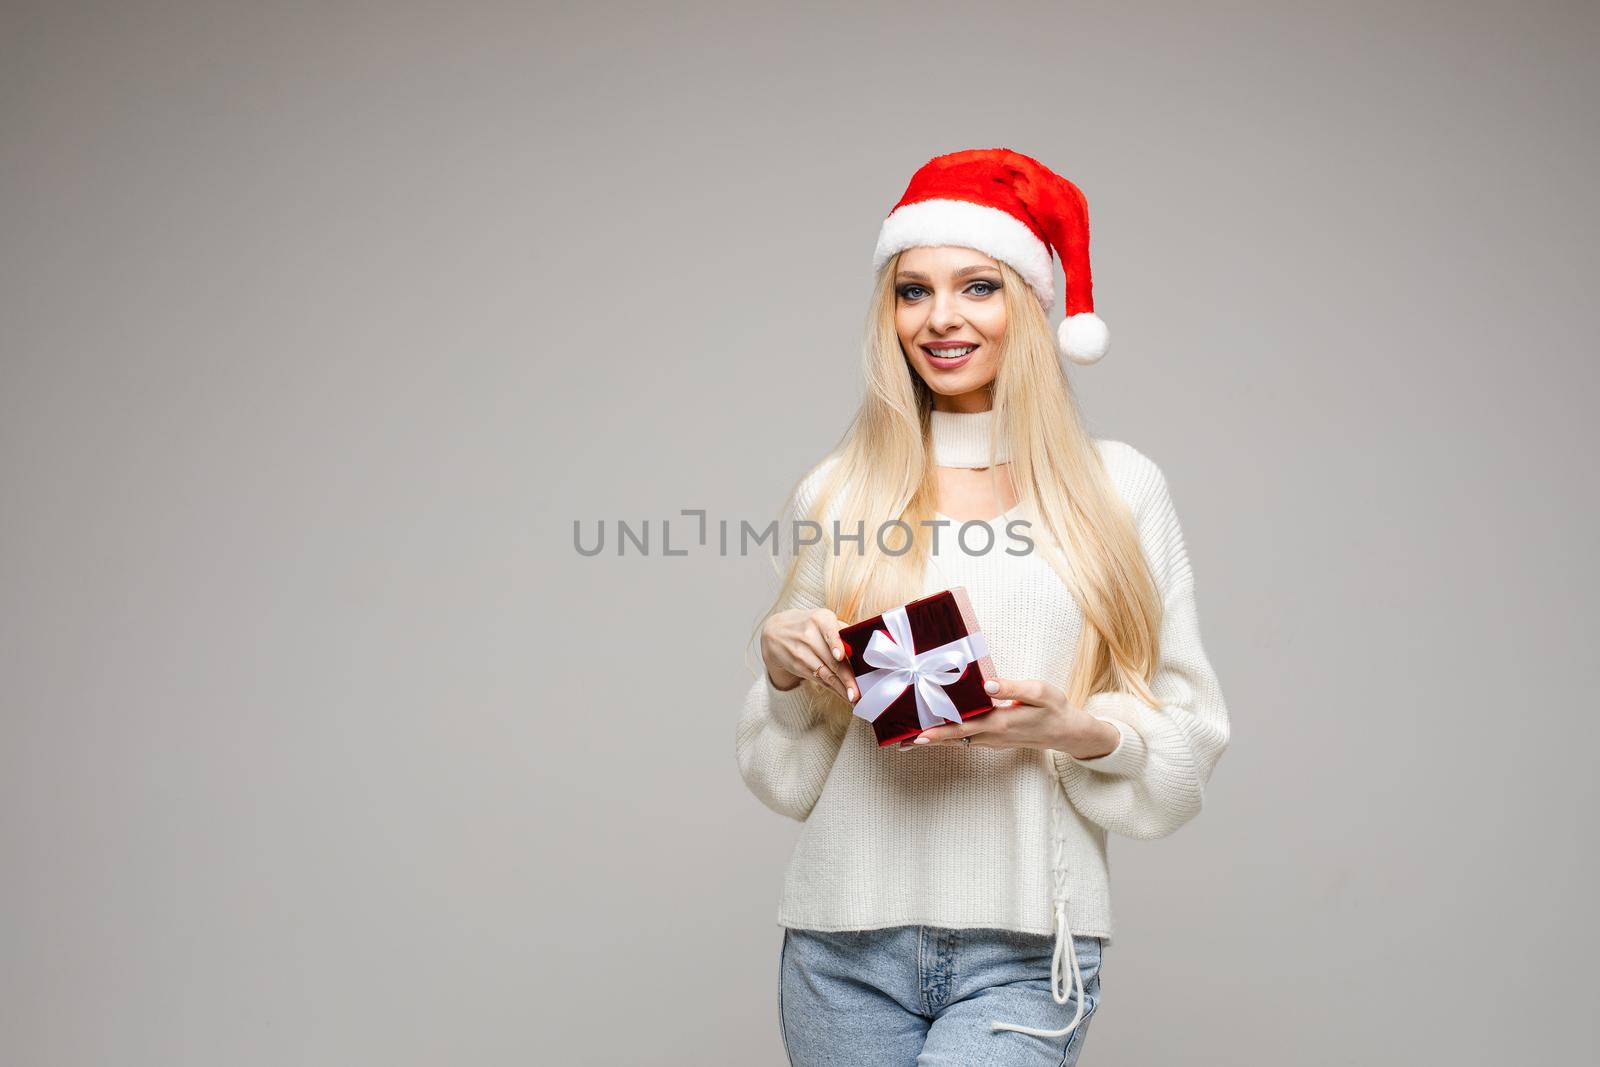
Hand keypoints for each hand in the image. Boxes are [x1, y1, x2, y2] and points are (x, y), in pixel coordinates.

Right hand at [760, 607, 858, 704]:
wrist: (776, 632)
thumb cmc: (808, 625)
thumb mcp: (822, 620)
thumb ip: (842, 631)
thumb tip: (863, 646)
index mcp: (820, 619)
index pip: (829, 632)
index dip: (835, 644)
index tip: (840, 656)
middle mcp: (809, 635)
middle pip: (831, 659)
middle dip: (845, 677)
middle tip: (857, 692)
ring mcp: (801, 652)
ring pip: (826, 673)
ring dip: (840, 688)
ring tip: (853, 698)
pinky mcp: (798, 666)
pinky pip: (819, 680)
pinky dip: (833, 689)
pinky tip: (843, 695)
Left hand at [902, 676, 1120, 756]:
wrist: (1067, 732)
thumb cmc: (1054, 709)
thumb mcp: (1039, 692)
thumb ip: (1012, 688)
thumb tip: (986, 684)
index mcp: (999, 723)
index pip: (962, 729)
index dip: (938, 733)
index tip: (915, 736)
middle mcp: (991, 736)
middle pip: (953, 739)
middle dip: (927, 740)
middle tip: (899, 742)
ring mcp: (992, 741)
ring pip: (958, 741)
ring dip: (935, 740)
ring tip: (908, 738)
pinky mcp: (994, 739)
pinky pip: (966, 740)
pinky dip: (949, 737)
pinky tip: (937, 731)